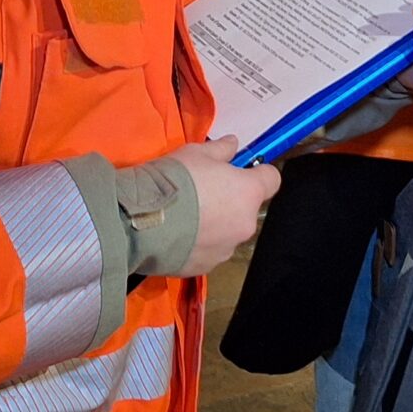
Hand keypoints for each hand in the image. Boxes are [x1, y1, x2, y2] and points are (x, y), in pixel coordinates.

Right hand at [167, 137, 279, 276]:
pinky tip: (177, 236)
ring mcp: (226, 250)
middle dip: (231, 201)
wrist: (140, 221)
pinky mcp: (205, 268)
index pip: (271, 180)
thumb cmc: (174, 180)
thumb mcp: (196, 153)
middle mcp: (245, 224)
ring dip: (215, 225)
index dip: (257, 173)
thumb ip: (221, 150)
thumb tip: (234, 143)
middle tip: (203, 193)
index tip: (240, 170)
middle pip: (246, 209)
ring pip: (228, 232)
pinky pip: (208, 251)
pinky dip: (198, 244)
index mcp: (248, 193)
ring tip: (185, 218)